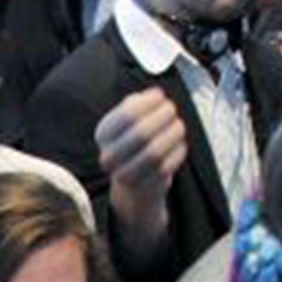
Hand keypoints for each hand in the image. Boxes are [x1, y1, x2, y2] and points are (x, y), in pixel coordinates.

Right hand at [96, 88, 187, 254]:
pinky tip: (179, 143)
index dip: (148, 102)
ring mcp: (126, 175)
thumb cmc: (133, 141)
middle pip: (141, 133)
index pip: (126, 114)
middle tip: (172, 109)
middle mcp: (109, 156)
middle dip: (162, 117)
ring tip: (178, 125)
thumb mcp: (127, 119)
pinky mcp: (145, 186)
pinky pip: (167, 166)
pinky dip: (177, 151)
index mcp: (103, 134)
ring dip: (172, 134)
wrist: (132, 180)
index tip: (160, 95)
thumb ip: (138, 103)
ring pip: (155, 152)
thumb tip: (155, 95)